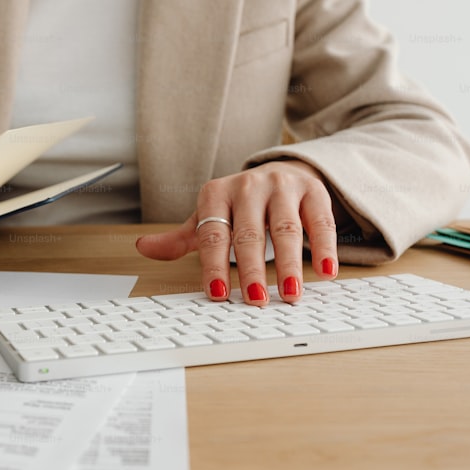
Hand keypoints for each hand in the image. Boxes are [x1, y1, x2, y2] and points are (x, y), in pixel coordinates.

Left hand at [135, 160, 337, 305]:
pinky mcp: (313, 190)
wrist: (279, 170)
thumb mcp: (208, 216)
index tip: (217, 294)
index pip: (212, 234)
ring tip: (291, 293)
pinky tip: (325, 272)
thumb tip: (143, 248)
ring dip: (290, 264)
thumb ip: (180, 238)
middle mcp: (248, 186)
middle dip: (252, 269)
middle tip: (256, 299)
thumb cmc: (238, 204)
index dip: (214, 265)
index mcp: (216, 194)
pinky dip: (324, 248)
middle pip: (249, 234)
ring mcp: (282, 186)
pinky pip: (319, 222)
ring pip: (286, 229)